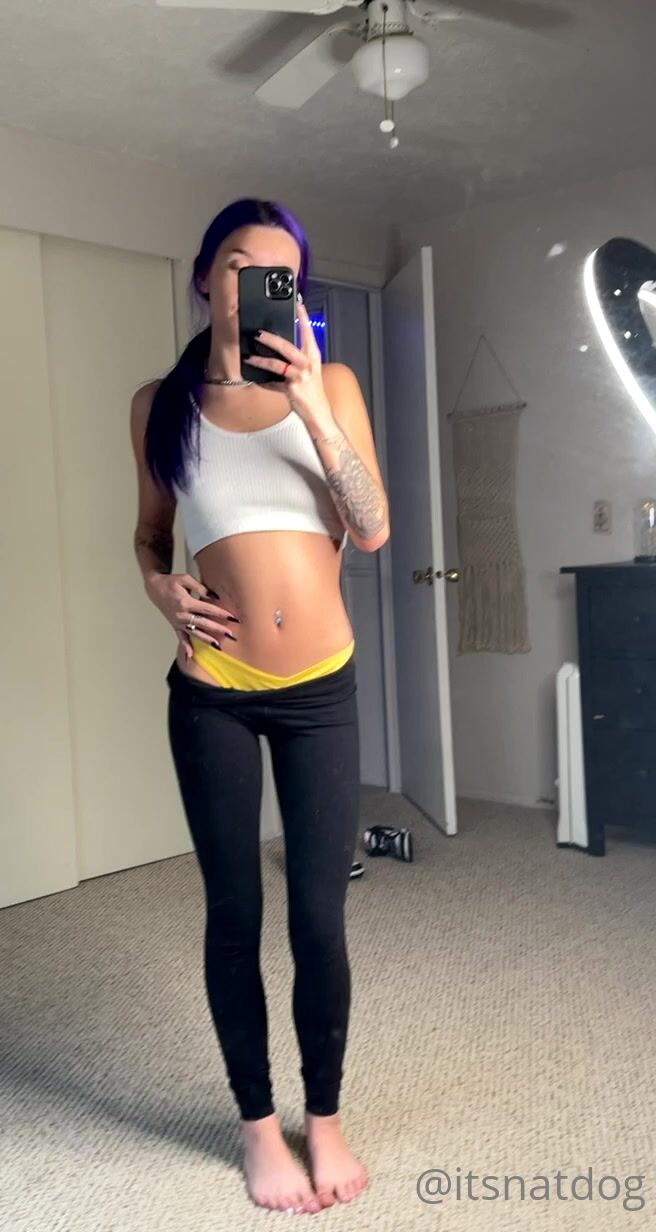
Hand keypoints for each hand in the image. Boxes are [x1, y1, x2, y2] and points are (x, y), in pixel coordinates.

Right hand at [145, 572, 238, 659]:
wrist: (155, 588)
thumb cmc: (171, 582)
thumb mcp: (185, 579)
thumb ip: (200, 587)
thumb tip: (214, 596)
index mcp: (185, 602)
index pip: (207, 609)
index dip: (220, 613)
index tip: (232, 617)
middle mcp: (181, 615)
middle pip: (203, 623)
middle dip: (218, 629)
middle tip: (230, 634)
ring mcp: (178, 622)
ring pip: (195, 632)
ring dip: (207, 639)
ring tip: (218, 645)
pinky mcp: (175, 625)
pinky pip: (181, 637)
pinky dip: (186, 646)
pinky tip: (191, 655)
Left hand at [245, 299, 332, 428]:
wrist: (318, 412)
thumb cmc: (312, 390)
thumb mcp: (309, 370)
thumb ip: (296, 359)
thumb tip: (278, 348)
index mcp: (313, 356)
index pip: (308, 332)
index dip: (303, 317)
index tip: (298, 304)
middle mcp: (308, 364)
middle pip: (286, 347)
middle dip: (271, 339)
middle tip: (258, 333)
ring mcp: (300, 377)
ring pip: (276, 365)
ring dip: (261, 361)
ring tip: (249, 357)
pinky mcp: (292, 389)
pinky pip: (273, 384)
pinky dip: (264, 383)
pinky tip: (257, 380)